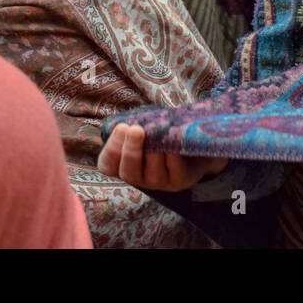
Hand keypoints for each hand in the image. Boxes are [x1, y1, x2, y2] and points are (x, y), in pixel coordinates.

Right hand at [97, 123, 227, 192]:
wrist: (194, 145)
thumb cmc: (162, 135)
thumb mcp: (145, 130)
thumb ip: (135, 127)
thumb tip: (128, 119)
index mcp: (124, 165)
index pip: (108, 166)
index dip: (111, 149)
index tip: (121, 127)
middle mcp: (139, 178)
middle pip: (128, 172)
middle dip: (131, 150)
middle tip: (135, 130)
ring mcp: (159, 182)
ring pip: (151, 173)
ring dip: (153, 152)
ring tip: (157, 132)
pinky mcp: (178, 182)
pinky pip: (173, 171)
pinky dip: (172, 157)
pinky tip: (172, 142)